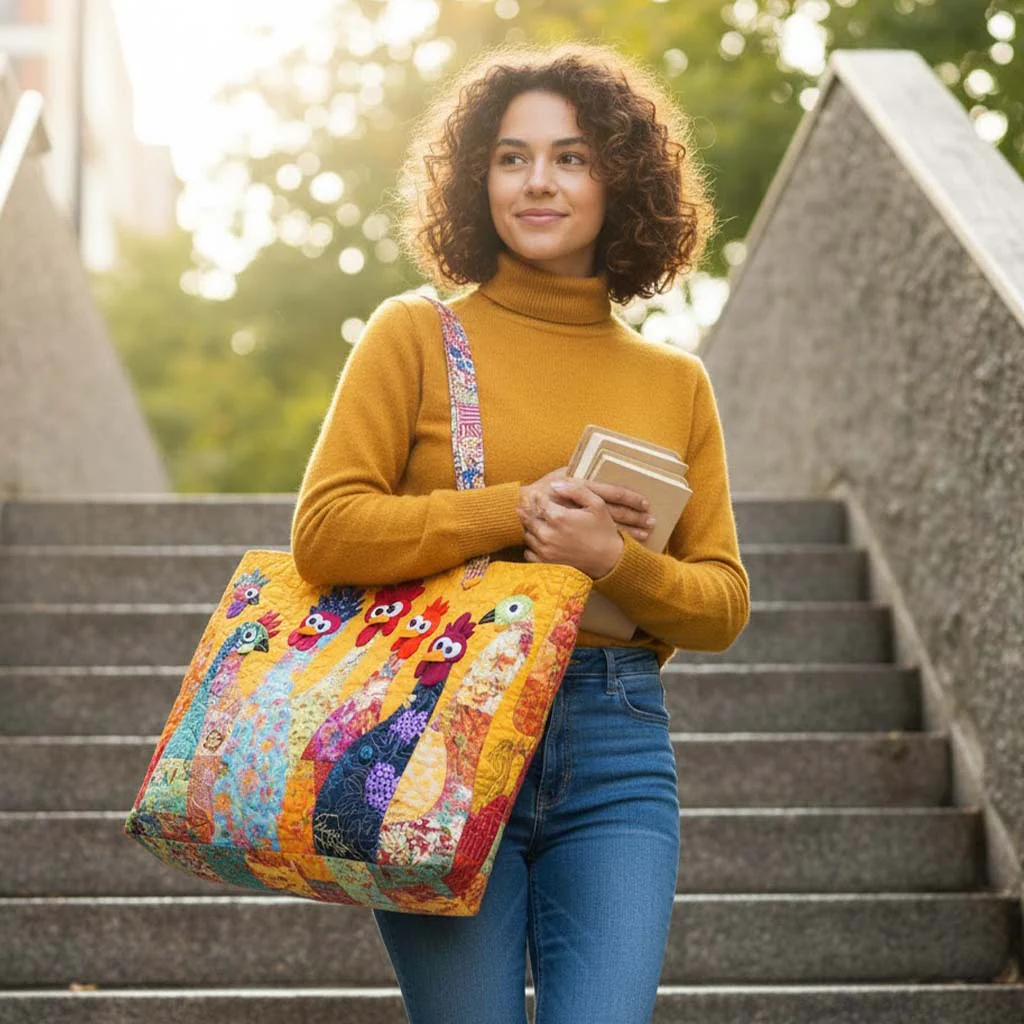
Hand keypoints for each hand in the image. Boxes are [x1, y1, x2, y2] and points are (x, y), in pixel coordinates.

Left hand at [517, 471, 652, 578]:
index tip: (540, 495)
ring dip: (531, 528)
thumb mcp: (596, 504)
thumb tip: (553, 484)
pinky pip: (528, 553)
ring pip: (527, 535)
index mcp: (559, 517)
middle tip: (537, 509)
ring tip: (541, 524)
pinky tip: (542, 542)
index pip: (537, 502)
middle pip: (528, 518)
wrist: (609, 559)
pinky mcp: (546, 563)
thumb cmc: (604, 530)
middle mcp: (548, 534)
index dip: (537, 497)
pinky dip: (532, 547)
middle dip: (530, 511)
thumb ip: (575, 490)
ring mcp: (545, 550)